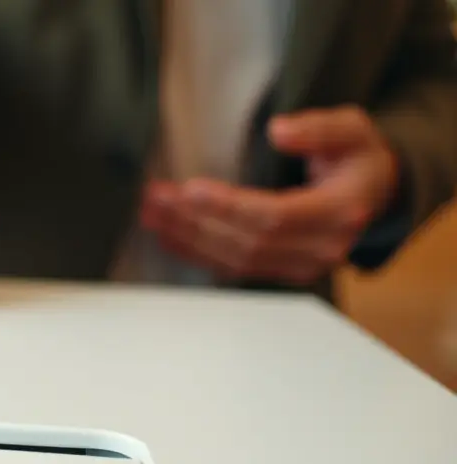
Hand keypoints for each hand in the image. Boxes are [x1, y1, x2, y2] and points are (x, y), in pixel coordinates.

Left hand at [142, 106, 399, 284]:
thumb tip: (279, 131)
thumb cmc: (358, 157)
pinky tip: (168, 237)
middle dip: (196, 221)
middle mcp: (321, 247)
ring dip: (188, 238)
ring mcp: (302, 265)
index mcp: (340, 211)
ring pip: (235, 259)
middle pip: (248, 241)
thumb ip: (319, 128)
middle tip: (156, 198)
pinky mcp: (282, 271)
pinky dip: (197, 253)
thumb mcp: (352, 129)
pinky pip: (234, 268)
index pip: (276, 216)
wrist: (374, 192)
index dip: (229, 206)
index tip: (190, 189)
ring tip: (152, 215)